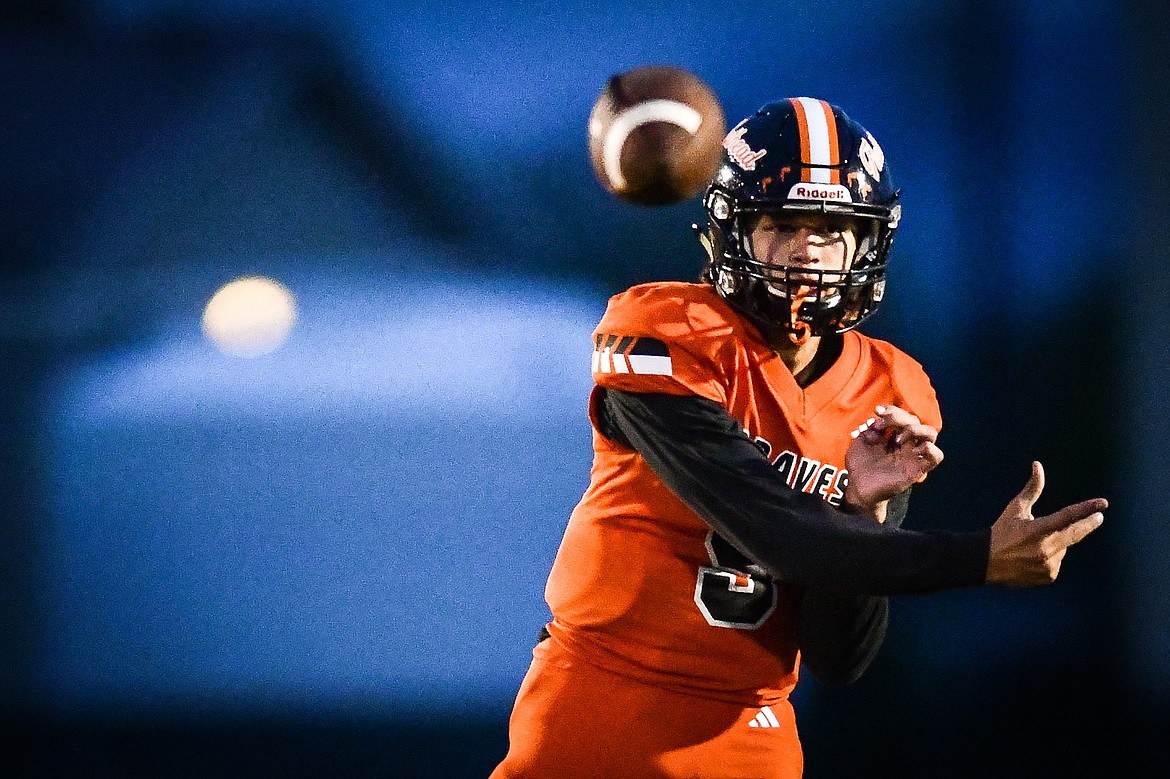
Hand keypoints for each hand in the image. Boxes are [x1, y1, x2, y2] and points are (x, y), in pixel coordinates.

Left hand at [843, 405, 943, 514]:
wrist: (858, 488)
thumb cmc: (859, 466)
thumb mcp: (861, 442)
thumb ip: (871, 429)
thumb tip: (879, 421)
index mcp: (893, 434)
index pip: (903, 414)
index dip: (893, 409)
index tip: (877, 411)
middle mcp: (906, 442)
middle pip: (916, 420)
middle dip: (898, 417)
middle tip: (882, 425)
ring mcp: (912, 455)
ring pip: (931, 433)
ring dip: (916, 429)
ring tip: (898, 438)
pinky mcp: (917, 469)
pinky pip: (937, 456)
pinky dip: (931, 449)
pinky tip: (915, 449)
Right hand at [986, 461, 1106, 585]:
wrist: (985, 563)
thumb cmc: (1001, 531)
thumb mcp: (1015, 509)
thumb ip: (1032, 489)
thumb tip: (1038, 465)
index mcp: (1037, 529)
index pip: (1067, 516)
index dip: (1086, 509)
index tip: (1102, 504)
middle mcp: (1045, 548)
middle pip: (1075, 534)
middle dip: (1088, 525)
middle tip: (1099, 517)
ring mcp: (1047, 564)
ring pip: (1063, 548)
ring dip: (1056, 543)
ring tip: (1033, 545)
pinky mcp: (1048, 576)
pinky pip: (1057, 562)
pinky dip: (1050, 557)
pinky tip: (1033, 557)